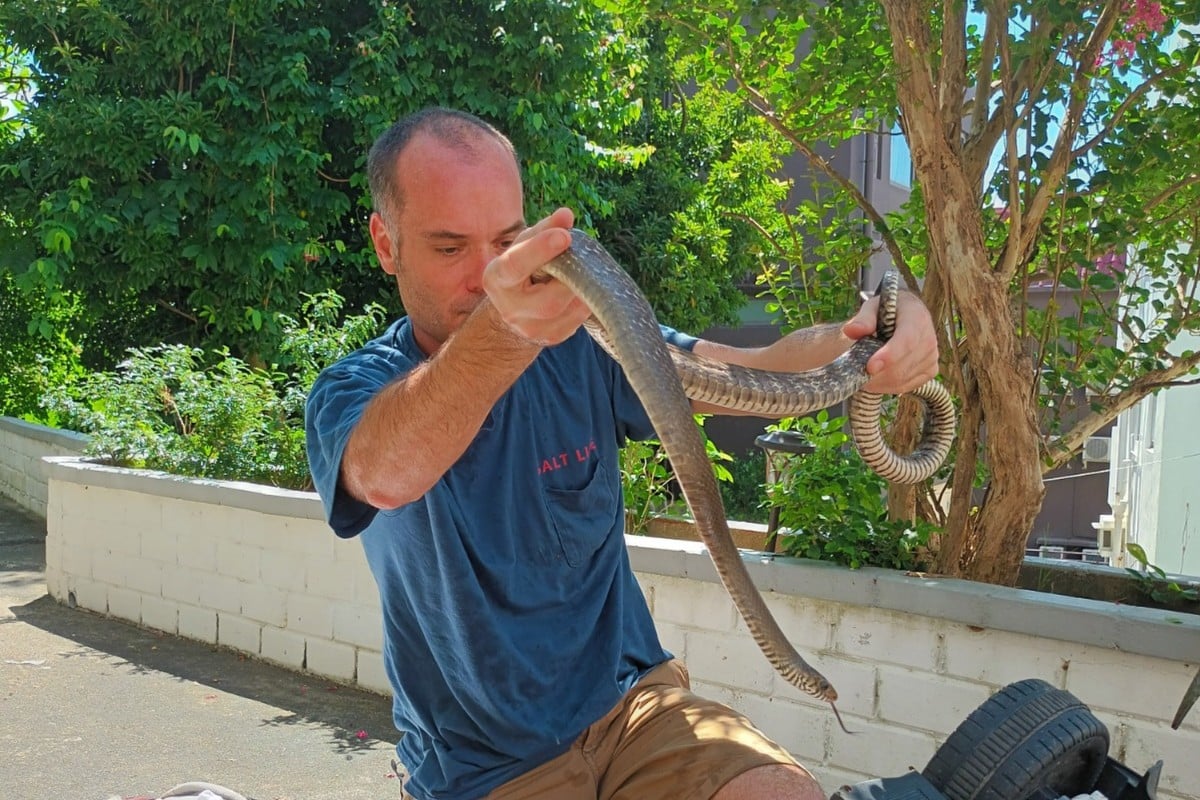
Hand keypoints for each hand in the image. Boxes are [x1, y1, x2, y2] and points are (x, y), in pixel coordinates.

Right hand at [482, 207, 592, 345]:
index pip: (515, 266)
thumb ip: (544, 229)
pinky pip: (578, 319)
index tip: (564, 236)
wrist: (513, 309)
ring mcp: (531, 329)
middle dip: (570, 277)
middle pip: (548, 301)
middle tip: (580, 258)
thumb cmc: (521, 268)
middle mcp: (510, 309)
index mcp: (497, 279)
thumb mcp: (525, 245)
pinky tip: (583, 288)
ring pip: (568, 310)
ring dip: (582, 287)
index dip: (540, 250)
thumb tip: (566, 215)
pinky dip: (585, 300)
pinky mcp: (552, 337)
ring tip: (582, 271)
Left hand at [842, 289, 938, 394]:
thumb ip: (863, 319)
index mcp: (917, 316)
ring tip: (862, 370)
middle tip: (855, 370)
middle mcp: (929, 337)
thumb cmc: (885, 311)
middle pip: (903, 365)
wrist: (901, 317)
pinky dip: (886, 386)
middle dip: (877, 373)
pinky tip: (875, 377)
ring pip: (902, 379)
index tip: (870, 367)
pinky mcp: (930, 371)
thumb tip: (851, 330)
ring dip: (878, 380)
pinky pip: (905, 386)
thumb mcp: (872, 307)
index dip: (890, 355)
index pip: (907, 340)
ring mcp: (932, 356)